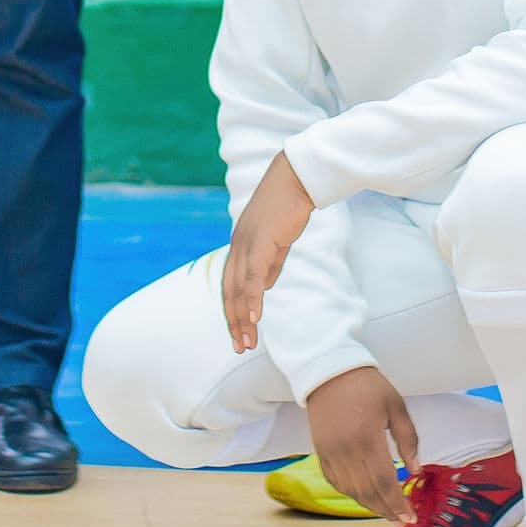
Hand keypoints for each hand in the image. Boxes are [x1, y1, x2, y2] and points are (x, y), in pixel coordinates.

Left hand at [220, 152, 317, 355]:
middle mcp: (237, 247)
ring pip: (239, 289)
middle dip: (233, 322)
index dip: (232, 311)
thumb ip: (269, 265)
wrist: (296, 179)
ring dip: (242, 318)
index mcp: (239, 247)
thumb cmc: (287, 207)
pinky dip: (253, 299)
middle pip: (230, 292)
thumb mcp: (276, 242)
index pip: (229, 286)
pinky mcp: (261, 242)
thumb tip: (263, 289)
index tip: (238, 334)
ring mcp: (247, 244)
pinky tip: (256, 319)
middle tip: (240, 347)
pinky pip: (254, 277)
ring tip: (248, 342)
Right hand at [301, 366, 422, 526]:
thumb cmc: (367, 385)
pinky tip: (364, 496)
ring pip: (351, 491)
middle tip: (402, 520)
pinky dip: (351, 493)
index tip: (411, 517)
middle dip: (387, 510)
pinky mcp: (320, 451)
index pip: (384, 482)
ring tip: (386, 512)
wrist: (329, 370)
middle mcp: (346, 450)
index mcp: (367, 438)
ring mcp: (330, 453)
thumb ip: (408, 439)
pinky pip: (335, 481)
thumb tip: (415, 470)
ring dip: (370, 505)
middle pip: (367, 492)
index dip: (398, 503)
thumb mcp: (396, 405)